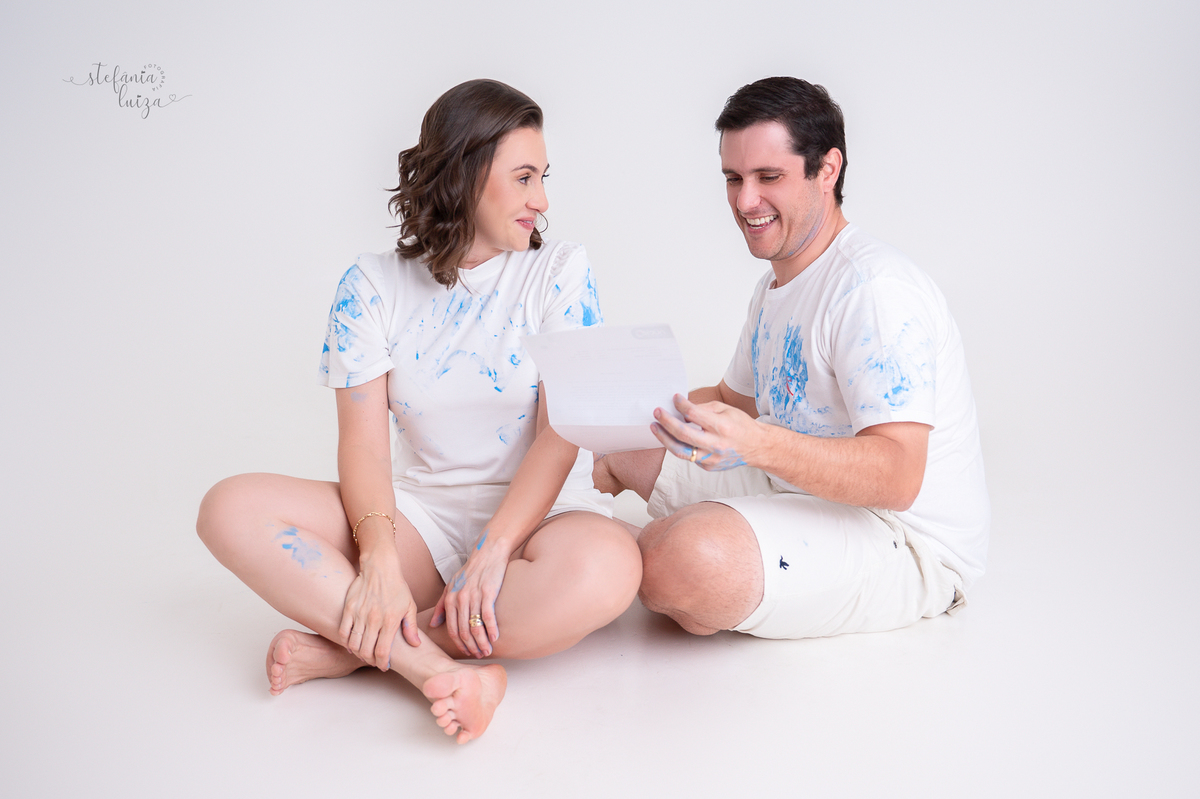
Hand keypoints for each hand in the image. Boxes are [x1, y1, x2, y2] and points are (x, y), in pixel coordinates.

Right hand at [338, 546, 420, 668]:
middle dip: (370, 660)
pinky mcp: (349, 608)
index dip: (383, 663)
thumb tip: (416, 645)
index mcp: (390, 621)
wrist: (380, 568)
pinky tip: (352, 644)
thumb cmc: (397, 587)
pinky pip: (343, 632)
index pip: (383, 651)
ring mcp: (359, 614)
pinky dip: (346, 641)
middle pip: (367, 651)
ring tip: (364, 653)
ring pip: (354, 644)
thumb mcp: (409, 606)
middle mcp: (374, 619)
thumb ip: (411, 627)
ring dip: (358, 653)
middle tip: (374, 661)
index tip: (384, 666)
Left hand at [430, 530, 506, 658]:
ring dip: (482, 642)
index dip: (459, 643)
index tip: (467, 652)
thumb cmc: (471, 570)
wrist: (488, 552)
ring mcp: (474, 596)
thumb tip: (433, 624)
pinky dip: (491, 629)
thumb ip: (441, 605)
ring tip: (487, 650)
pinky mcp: (488, 592)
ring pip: (475, 626)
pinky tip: (495, 637)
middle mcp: (460, 599)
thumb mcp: (451, 585)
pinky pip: (488, 616)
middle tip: (478, 656)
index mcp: (450, 598)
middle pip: (463, 631)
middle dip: (471, 646)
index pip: (452, 628)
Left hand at [651, 394, 763, 471]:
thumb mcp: (725, 409)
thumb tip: (681, 408)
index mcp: (722, 426)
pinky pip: (688, 456)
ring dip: (664, 438)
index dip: (681, 404)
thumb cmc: (741, 426)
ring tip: (655, 427)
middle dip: (666, 422)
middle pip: (683, 434)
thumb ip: (703, 409)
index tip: (674, 398)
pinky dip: (680, 446)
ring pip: (680, 451)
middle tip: (657, 413)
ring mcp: (711, 458)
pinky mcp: (708, 466)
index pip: (694, 414)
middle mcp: (716, 444)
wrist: (756, 447)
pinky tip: (673, 437)